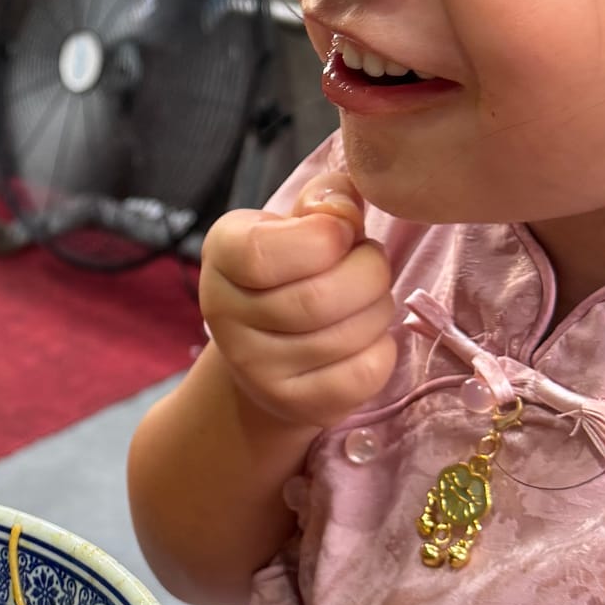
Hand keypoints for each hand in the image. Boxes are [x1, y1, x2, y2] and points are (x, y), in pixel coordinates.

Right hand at [198, 167, 396, 428]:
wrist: (268, 348)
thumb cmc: (293, 269)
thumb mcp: (298, 222)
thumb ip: (326, 201)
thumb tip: (345, 205)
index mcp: (222, 255)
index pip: (264, 253)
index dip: (324, 237)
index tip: (343, 233)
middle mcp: (224, 315)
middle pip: (318, 299)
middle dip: (370, 273)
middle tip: (371, 264)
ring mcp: (256, 368)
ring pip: (348, 337)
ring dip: (379, 308)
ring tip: (368, 299)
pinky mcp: (293, 403)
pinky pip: (363, 374)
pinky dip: (382, 349)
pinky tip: (367, 337)